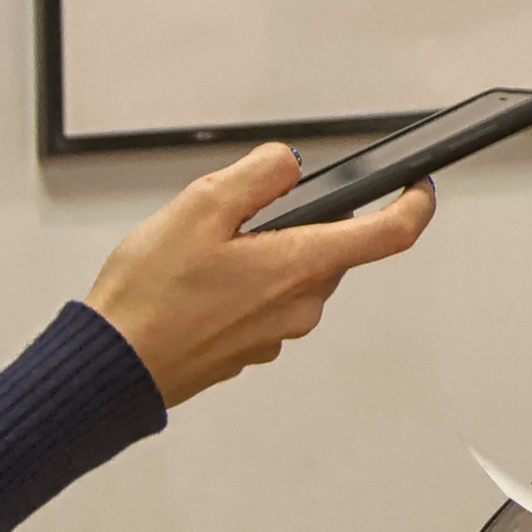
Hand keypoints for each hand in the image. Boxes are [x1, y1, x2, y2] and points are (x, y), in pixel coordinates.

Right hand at [88, 143, 434, 405]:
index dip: (414, 203)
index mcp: (301, 266)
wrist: (114, 366)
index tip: (418, 185)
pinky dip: (245, 283)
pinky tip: (198, 281)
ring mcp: (278, 333)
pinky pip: (266, 301)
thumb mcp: (201, 205)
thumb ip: (260, 174)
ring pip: (295, 273)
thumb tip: (290, 165)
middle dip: (300, 221)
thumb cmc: (150, 298)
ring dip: (266, 252)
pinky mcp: (252, 349)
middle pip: (331, 248)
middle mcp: (301, 306)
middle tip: (242, 211)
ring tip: (205, 251)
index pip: (390, 235)